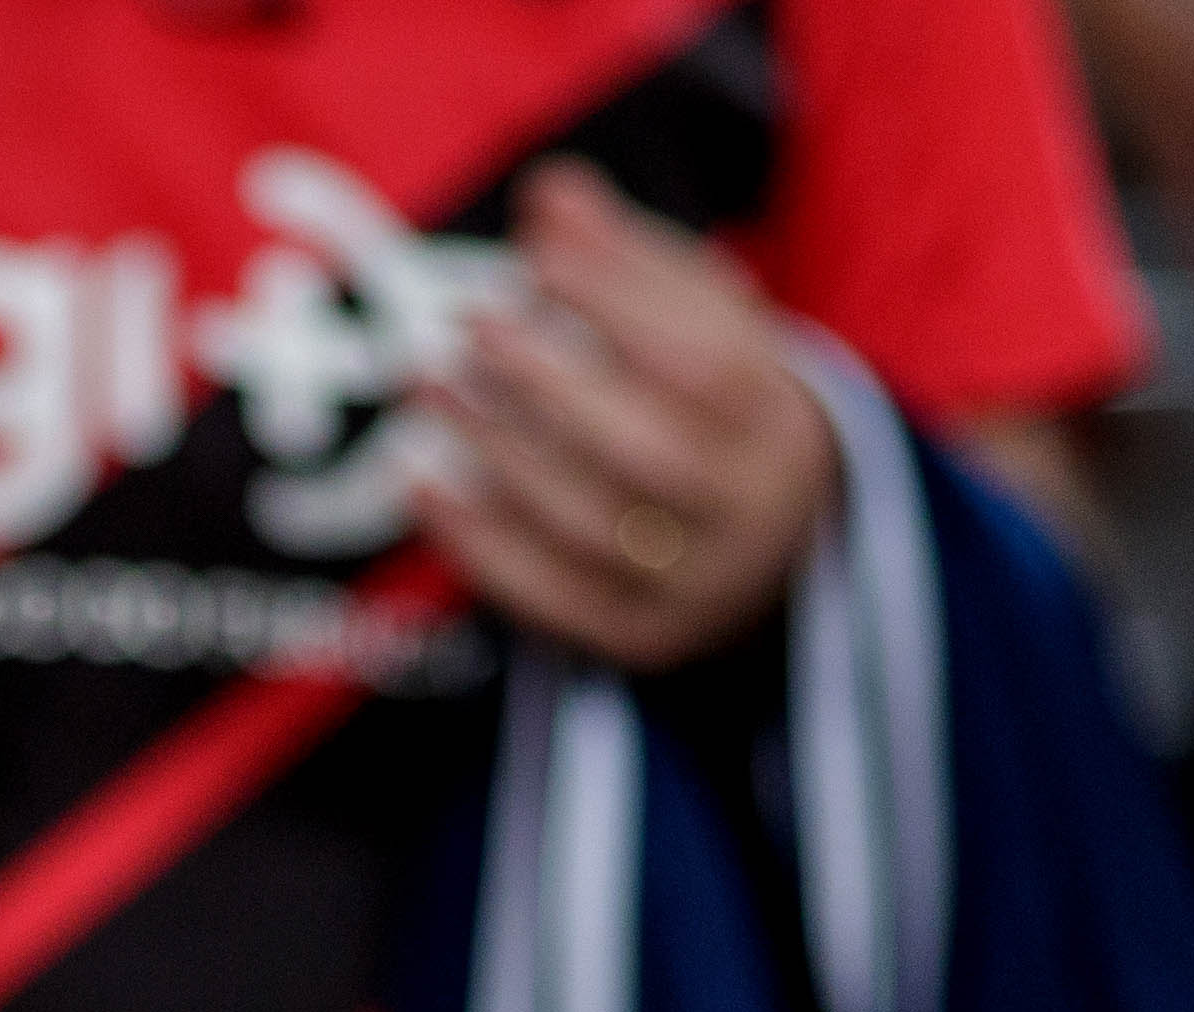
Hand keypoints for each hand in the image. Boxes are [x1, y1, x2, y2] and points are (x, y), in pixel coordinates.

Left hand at [414, 160, 841, 672]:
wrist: (769, 529)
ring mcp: (692, 586)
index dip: (618, 305)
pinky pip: (547, 596)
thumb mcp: (697, 317)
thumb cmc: (715, 397)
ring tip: (426, 378)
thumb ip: (627, 257)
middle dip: (550, 383)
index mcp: (775, 419)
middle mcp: (746, 512)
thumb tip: (550, 192)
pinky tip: (418, 478)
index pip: (703, 363)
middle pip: (647, 454)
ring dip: (495, 449)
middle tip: (471, 322)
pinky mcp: (636, 637)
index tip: (541, 254)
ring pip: (589, 526)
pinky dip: (474, 539)